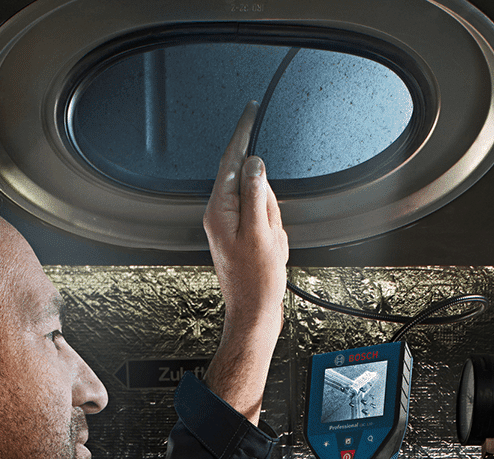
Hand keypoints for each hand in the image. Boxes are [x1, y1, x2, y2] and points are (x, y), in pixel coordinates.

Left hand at [203, 102, 288, 423]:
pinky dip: (274, 232)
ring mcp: (231, 227)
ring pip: (261, 203)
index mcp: (219, 210)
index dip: (243, 133)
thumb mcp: (262, 232)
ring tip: (271, 247)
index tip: (251, 110)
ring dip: (273, 220)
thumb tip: (253, 162)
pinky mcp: (242, 237)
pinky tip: (271, 252)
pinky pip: (265, 222)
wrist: (254, 313)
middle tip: (271, 231)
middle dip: (269, 201)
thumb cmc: (256, 279)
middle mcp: (220, 215)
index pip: (231, 160)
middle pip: (251, 183)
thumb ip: (257, 193)